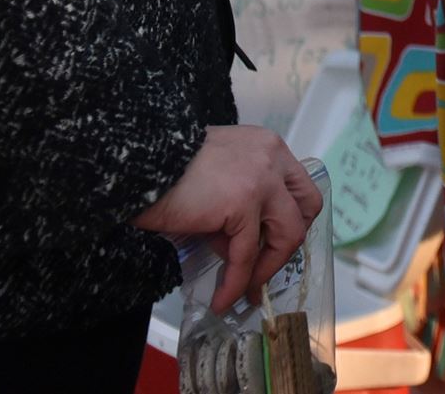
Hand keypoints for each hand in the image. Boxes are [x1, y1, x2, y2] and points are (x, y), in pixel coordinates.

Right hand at [134, 125, 323, 311]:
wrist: (138, 164)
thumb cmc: (167, 171)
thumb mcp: (217, 180)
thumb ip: (239, 203)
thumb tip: (244, 247)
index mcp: (266, 146)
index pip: (298, 186)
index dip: (291, 219)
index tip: (274, 244)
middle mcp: (272, 156)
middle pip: (306, 207)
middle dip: (289, 243)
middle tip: (266, 268)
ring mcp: (262, 178)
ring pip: (286, 234)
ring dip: (266, 269)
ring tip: (246, 292)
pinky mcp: (243, 203)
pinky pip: (246, 255)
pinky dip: (236, 283)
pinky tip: (223, 299)